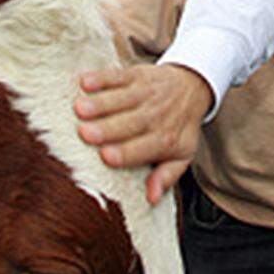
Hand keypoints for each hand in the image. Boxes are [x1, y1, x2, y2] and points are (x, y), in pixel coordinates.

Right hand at [74, 64, 211, 205]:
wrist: (193, 87)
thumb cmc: (179, 127)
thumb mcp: (182, 155)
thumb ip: (166, 176)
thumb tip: (151, 198)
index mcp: (165, 139)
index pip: (144, 148)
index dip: (125, 152)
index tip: (106, 156)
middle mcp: (156, 115)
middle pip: (131, 123)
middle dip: (107, 128)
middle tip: (84, 133)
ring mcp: (146, 93)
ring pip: (122, 99)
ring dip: (100, 103)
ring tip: (80, 109)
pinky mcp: (137, 75)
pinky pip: (119, 76)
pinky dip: (102, 78)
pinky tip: (84, 82)